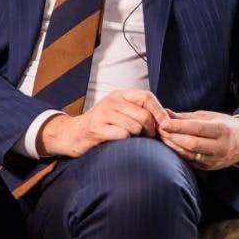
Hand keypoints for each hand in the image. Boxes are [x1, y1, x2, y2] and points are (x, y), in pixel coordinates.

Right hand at [39, 89, 169, 157]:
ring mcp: (103, 114)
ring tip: (132, 141)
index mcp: (119, 95)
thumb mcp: (119, 112)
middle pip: (144, 115)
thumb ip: (139, 112)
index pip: (147, 97)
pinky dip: (126, 142)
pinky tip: (120, 144)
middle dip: (151, 130)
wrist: (71, 134)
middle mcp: (111, 101)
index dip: (160, 111)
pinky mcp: (96, 129)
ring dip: (138, 138)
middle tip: (147, 138)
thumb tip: (168, 119)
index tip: (166, 126)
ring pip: (135, 127)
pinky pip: (123, 136)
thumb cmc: (101, 126)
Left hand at [159, 111, 238, 170]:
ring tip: (162, 137)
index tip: (163, 122)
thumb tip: (165, 112)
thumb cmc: (224, 125)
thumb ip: (187, 117)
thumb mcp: (209, 116)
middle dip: (173, 137)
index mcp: (222, 130)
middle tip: (159, 129)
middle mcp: (220, 147)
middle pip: (192, 144)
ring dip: (173, 146)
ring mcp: (216, 160)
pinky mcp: (210, 168)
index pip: (197, 129)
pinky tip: (170, 146)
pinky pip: (191, 161)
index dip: (178, 126)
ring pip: (190, 155)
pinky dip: (179, 153)